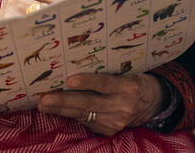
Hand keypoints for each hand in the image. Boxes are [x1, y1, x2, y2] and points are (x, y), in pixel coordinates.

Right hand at [0, 0, 81, 18]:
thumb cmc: (22, 13)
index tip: (87, 0)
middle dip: (69, 2)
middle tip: (82, 12)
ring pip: (43, 6)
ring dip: (60, 15)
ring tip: (73, 22)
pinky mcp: (10, 14)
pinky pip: (32, 20)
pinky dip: (45, 26)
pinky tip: (56, 31)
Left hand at [37, 73, 163, 135]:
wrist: (152, 102)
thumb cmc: (133, 79)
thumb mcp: (126, 71)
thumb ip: (106, 71)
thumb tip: (75, 64)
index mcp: (128, 87)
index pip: (105, 84)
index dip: (88, 82)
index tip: (70, 79)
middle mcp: (122, 106)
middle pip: (89, 103)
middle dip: (64, 101)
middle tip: (44, 98)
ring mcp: (115, 121)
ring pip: (83, 114)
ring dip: (60, 110)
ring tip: (43, 104)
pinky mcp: (109, 130)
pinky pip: (86, 121)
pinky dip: (69, 115)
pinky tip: (55, 110)